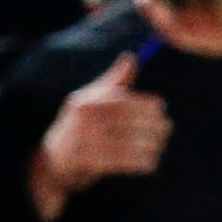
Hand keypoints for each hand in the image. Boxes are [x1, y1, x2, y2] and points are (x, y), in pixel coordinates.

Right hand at [36, 53, 169, 202]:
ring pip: (126, 143)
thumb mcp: (91, 100)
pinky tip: (152, 162)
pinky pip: (122, 162)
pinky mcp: (89, 163)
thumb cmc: (80, 126)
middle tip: (168, 128)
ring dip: (149, 145)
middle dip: (151, 124)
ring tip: (160, 146)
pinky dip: (139, 162)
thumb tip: (132, 58)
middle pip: (126, 121)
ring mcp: (85, 141)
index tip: (161, 107)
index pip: (121, 101)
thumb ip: (114, 82)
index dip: (144, 103)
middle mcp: (84, 120)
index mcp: (87, 102)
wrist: (54, 160)